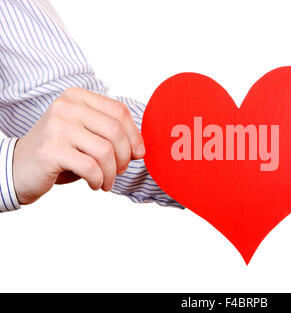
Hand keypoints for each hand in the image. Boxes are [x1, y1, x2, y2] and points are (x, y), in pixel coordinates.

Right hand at [13, 87, 144, 204]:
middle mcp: (66, 106)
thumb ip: (110, 133)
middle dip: (124, 157)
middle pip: (116, 131)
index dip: (135, 136)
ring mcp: (57, 127)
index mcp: (77, 97)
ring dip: (112, 172)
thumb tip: (140, 149)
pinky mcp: (51, 150)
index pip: (119, 111)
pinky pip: (91, 167)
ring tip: (107, 181)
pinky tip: (95, 184)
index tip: (137, 154)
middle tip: (119, 171)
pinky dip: (99, 180)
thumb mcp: (85, 135)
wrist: (17, 168)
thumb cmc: (59, 152)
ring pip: (105, 151)